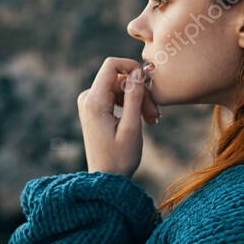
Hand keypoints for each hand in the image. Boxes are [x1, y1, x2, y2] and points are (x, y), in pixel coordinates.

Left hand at [76, 57, 160, 177]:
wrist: (106, 179)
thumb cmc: (119, 158)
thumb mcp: (132, 127)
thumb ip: (134, 96)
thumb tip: (138, 71)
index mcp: (93, 101)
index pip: (111, 65)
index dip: (132, 66)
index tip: (148, 81)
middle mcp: (87, 98)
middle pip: (119, 78)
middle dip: (140, 91)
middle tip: (156, 115)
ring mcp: (90, 103)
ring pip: (120, 88)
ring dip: (138, 100)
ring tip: (152, 120)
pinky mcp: (95, 109)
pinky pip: (115, 97)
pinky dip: (131, 105)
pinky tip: (143, 120)